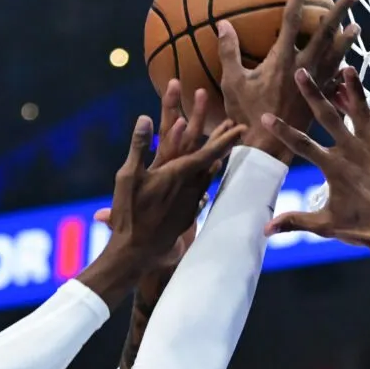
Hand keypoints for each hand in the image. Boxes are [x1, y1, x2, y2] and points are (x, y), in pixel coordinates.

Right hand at [84, 96, 239, 299]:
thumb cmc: (129, 213)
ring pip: (209, 178)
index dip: (226, 138)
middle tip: (238, 131)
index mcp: (178, 174)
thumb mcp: (128, 175)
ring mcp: (190, 203)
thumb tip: (145, 116)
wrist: (136, 251)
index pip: (208, 152)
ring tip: (222, 152)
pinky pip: (201, 193)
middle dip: (225, 144)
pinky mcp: (186, 216)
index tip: (241, 127)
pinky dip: (206, 181)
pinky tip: (205, 181)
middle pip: (213, 162)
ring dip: (217, 162)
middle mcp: (189, 188)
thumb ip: (138, 145)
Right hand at [213, 0, 359, 156]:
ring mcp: (315, 84)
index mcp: (283, 60)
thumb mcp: (232, 82)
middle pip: (326, 32)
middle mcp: (304, 68)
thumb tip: (222, 24)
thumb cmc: (247, 114)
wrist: (267, 147)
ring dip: (347, 40)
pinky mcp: (320, 100)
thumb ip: (229, 51)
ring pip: (337, 56)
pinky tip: (349, 67)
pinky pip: (336, 82)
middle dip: (340, 10)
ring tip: (357, 27)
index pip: (291, 20)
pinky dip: (343, 72)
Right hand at [263, 65, 369, 251]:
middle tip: (301, 72)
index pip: (301, 145)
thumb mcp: (325, 226)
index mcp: (334, 167)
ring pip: (363, 112)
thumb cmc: (361, 229)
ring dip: (355, 90)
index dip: (282, 130)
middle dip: (313, 93)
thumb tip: (265, 230)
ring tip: (349, 68)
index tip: (266, 116)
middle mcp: (353, 152)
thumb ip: (295, 221)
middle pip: (329, 116)